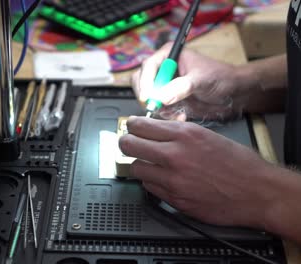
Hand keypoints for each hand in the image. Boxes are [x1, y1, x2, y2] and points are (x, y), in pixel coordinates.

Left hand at [118, 116, 279, 227]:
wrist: (258, 192)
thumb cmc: (239, 164)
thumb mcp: (208, 135)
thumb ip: (178, 133)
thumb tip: (155, 129)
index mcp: (185, 134)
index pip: (140, 125)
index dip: (132, 126)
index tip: (131, 127)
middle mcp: (175, 155)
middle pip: (129, 145)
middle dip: (126, 143)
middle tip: (128, 143)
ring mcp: (173, 179)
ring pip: (135, 168)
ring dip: (140, 165)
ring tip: (150, 164)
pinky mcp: (174, 199)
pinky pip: (149, 188)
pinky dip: (152, 182)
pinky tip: (162, 179)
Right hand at [132, 43, 243, 120]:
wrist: (233, 94)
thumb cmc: (221, 77)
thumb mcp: (201, 79)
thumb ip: (181, 87)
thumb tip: (161, 97)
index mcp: (169, 56)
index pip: (148, 67)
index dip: (145, 82)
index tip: (148, 98)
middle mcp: (163, 70)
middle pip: (141, 82)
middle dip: (148, 97)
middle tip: (156, 108)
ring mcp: (165, 86)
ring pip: (148, 98)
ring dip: (159, 109)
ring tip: (175, 113)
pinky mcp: (168, 100)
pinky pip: (158, 109)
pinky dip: (166, 115)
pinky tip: (180, 116)